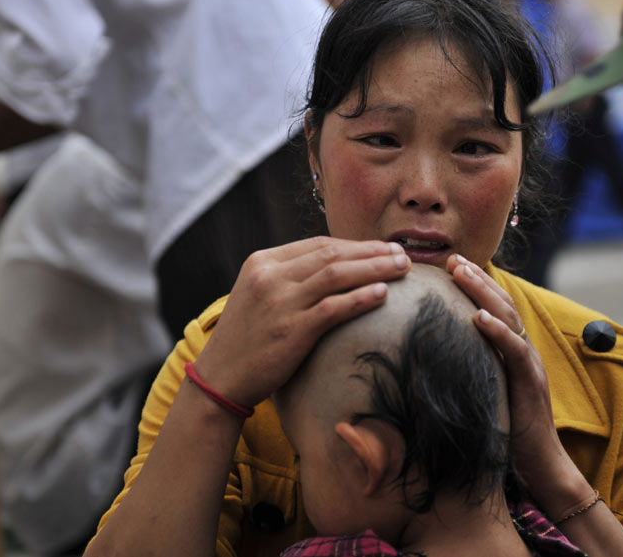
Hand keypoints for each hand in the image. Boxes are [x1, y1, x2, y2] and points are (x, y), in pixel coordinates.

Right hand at [193, 237, 409, 407]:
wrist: (220, 378)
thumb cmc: (246, 339)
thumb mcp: (258, 295)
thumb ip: (288, 278)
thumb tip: (334, 268)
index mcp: (262, 262)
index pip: (318, 244)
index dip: (355, 245)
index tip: (380, 248)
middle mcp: (270, 276)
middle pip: (332, 254)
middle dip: (371, 252)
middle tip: (401, 254)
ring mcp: (280, 302)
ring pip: (337, 274)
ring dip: (375, 268)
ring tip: (402, 268)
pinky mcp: (292, 330)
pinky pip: (335, 307)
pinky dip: (362, 297)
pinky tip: (384, 294)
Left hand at [446, 255, 592, 514]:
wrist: (540, 465)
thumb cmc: (505, 433)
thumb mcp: (482, 394)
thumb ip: (466, 373)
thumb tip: (429, 363)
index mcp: (511, 351)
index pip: (494, 308)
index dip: (474, 285)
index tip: (448, 266)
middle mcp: (523, 351)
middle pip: (500, 303)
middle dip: (475, 278)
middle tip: (450, 258)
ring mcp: (529, 364)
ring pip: (508, 317)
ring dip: (483, 291)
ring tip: (460, 272)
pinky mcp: (531, 382)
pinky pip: (515, 350)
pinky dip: (498, 331)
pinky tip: (479, 316)